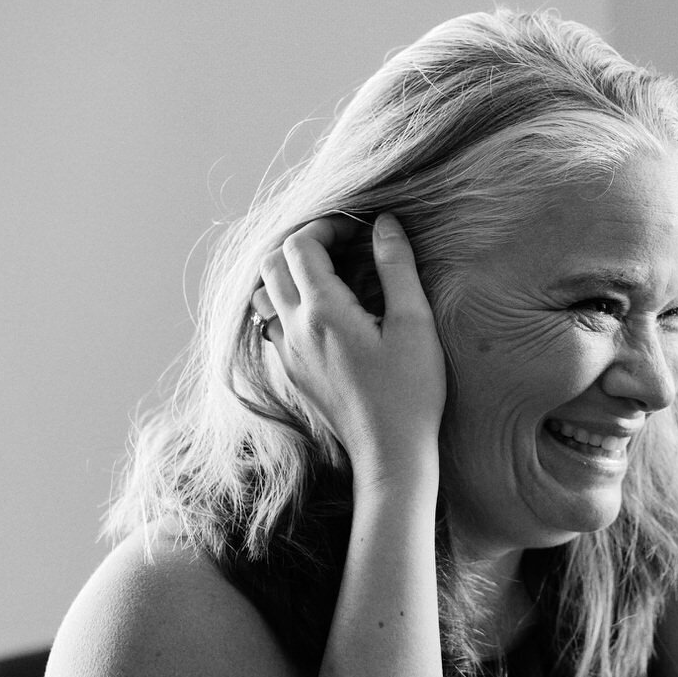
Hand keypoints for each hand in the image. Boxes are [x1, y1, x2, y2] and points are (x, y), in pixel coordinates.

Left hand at [255, 213, 444, 492]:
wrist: (390, 452)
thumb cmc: (411, 391)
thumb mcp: (414, 324)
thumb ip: (397, 268)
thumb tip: (385, 224)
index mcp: (324, 311)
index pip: (300, 245)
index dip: (324, 227)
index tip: (355, 231)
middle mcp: (294, 329)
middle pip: (272, 263)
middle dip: (302, 245)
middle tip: (340, 247)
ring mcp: (286, 353)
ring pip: (263, 295)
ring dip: (287, 275)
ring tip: (325, 276)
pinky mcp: (290, 373)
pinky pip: (270, 325)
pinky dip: (286, 306)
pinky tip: (319, 314)